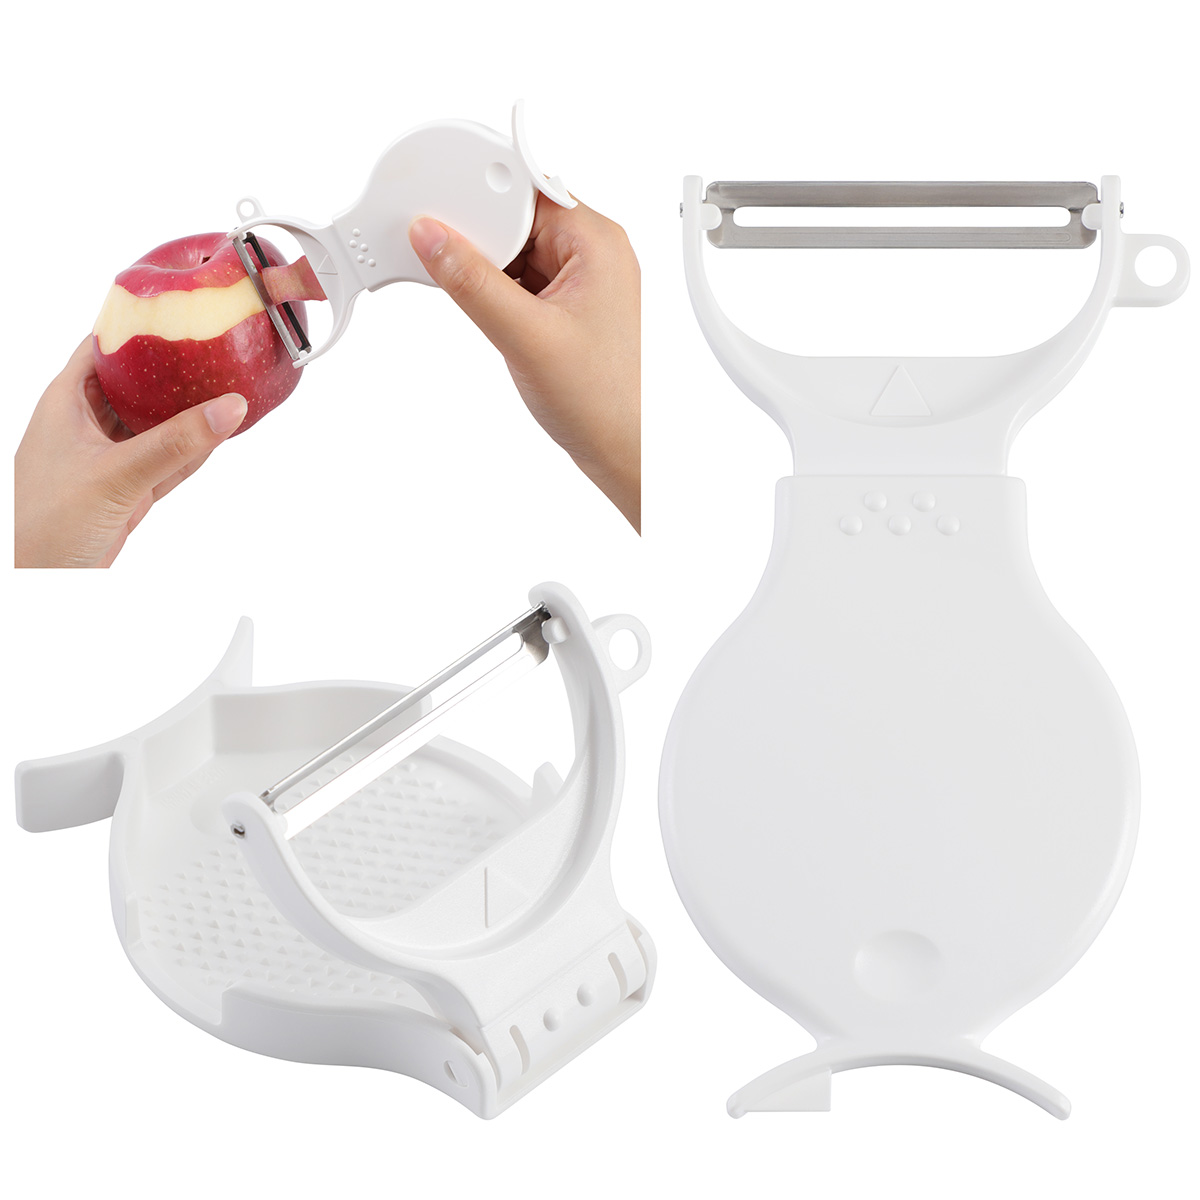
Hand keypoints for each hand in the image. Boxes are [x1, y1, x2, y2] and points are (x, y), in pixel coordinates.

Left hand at [14, 338, 246, 567]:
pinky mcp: (126, 490)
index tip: (174, 306)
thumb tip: (227, 408)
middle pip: (134, 383)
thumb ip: (176, 443)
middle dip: (170, 368)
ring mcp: (107, 459)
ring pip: (155, 424)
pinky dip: (192, 450)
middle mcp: (85, 425)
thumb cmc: (46, 526)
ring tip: (225, 387)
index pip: (101, 347)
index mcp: (64, 403)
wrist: (37, 584)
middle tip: (211, 345)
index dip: (134, 324)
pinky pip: (167, 461)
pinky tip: (218, 436)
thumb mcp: (117, 475)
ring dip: (186, 412)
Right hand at [410, 194, 639, 530]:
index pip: (526, 189)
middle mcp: (594, 252)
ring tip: (492, 311)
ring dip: (489, 271)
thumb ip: (471, 282)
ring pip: (515, 249)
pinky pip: (521, 278)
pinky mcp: (568, 304)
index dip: (480, 199)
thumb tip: (432, 237)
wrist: (622, 451)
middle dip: (481, 240)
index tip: (441, 215)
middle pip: (517, 216)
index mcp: (598, 242)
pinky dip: (498, 292)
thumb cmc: (600, 400)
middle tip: (456, 270)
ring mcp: (581, 279)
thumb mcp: (523, 336)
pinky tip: (495, 317)